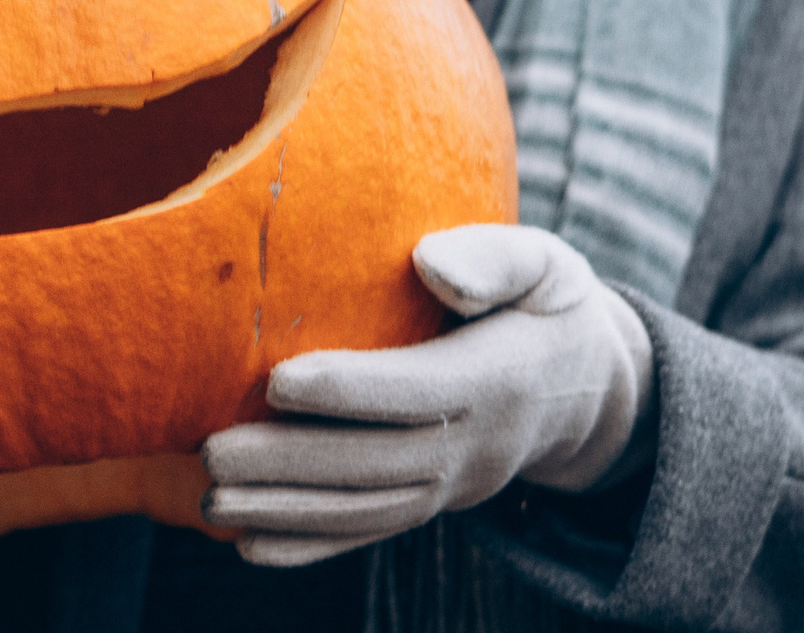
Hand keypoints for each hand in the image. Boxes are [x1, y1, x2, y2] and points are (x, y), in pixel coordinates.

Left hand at [200, 224, 654, 568]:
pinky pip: (372, 534)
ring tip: (213, 498)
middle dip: (293, 463)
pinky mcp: (434, 505)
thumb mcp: (546, 265)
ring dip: (286, 510)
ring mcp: (455, 486)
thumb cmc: (547, 306)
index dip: (349, 390)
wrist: (590, 391)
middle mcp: (477, 446)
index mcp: (500, 379)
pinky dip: (310, 545)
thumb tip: (432, 266)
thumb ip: (494, 259)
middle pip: (378, 463)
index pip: (417, 391)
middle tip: (214, 453)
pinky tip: (249, 544)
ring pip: (367, 509)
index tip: (275, 380)